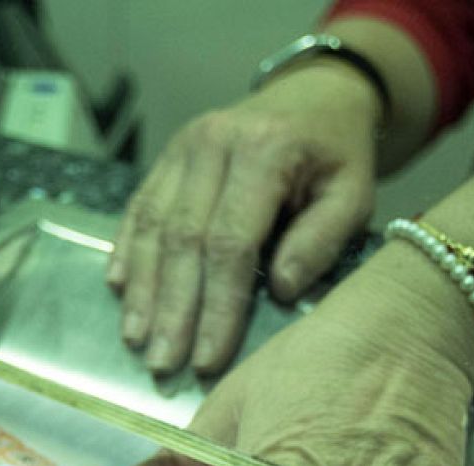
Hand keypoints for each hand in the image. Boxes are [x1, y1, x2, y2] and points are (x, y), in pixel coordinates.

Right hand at [108, 60, 380, 374]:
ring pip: (152, 226)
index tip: (208, 358)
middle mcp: (213, 144)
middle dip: (171, 309)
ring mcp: (182, 147)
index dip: (216, 305)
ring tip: (137, 340)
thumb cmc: (338, 155)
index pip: (231, 242)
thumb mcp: (353, 193)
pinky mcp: (166, 156)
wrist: (317, 94)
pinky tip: (119, 290)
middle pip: (182, 239)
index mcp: (264, 151)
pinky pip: (139, 207)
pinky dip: (127, 251)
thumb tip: (279, 289)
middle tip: (163, 363)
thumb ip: (321, 240)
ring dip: (142, 289)